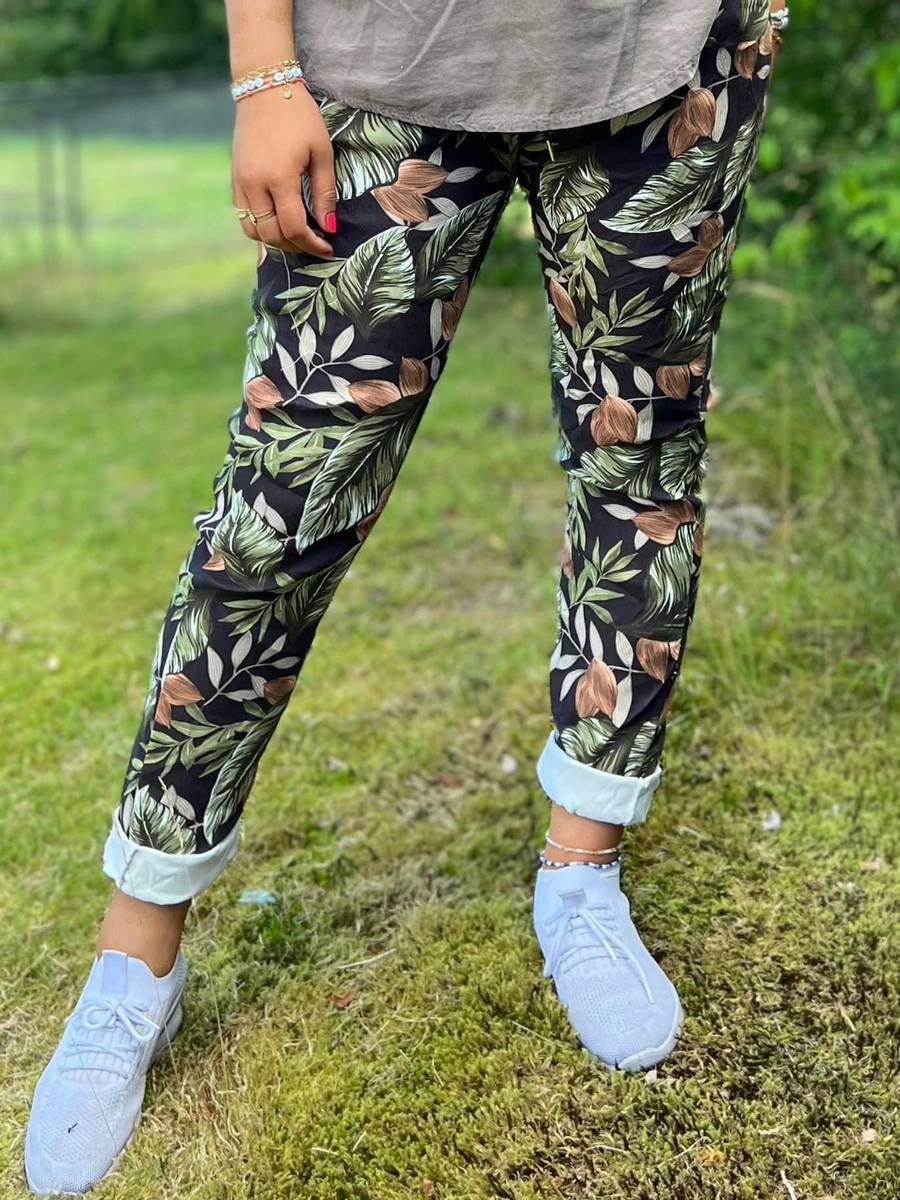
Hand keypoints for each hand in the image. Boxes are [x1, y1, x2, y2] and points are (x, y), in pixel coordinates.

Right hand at [231, 84, 335, 255]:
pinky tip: (279, 221)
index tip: (328, 247)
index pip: (294, 228)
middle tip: (315, 243)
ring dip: (276, 240)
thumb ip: (325, 193)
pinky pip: (244, 216)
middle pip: (272, 235)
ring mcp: (240, 183)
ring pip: (253, 230)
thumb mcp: (321, 152)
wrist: (264, 87)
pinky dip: (261, 227)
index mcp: (278, 178)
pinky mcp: (234, 179)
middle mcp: (254, 185)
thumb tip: (328, 226)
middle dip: (296, 246)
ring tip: (296, 236)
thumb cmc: (299, 117)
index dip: (312, 244)